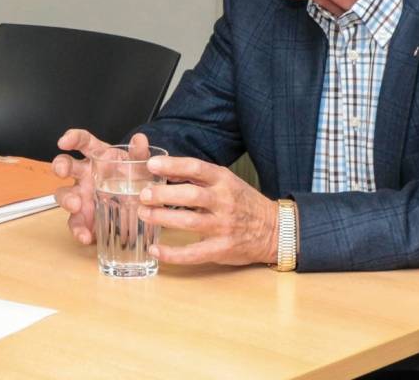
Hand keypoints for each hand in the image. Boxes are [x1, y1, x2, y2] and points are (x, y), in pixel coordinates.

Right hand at [52, 130, 151, 244]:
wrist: (138, 203)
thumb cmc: (133, 177)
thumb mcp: (139, 166)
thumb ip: (139, 154)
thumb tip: (140, 139)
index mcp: (98, 156)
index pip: (83, 141)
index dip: (72, 138)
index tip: (64, 141)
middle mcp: (84, 174)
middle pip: (65, 165)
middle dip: (60, 166)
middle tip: (62, 172)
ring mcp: (81, 195)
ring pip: (63, 194)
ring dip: (66, 198)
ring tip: (76, 205)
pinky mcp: (83, 217)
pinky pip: (75, 223)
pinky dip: (78, 230)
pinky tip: (85, 236)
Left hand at [138, 156, 278, 265]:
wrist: (274, 230)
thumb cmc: (243, 202)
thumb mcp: (226, 182)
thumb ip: (198, 177)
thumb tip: (165, 171)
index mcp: (224, 181)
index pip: (196, 168)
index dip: (172, 165)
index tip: (150, 165)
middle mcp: (224, 202)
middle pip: (190, 195)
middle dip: (163, 194)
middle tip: (143, 195)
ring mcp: (223, 227)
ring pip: (189, 222)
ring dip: (162, 218)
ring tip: (144, 215)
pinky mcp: (221, 249)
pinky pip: (193, 253)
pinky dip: (172, 253)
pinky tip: (155, 250)